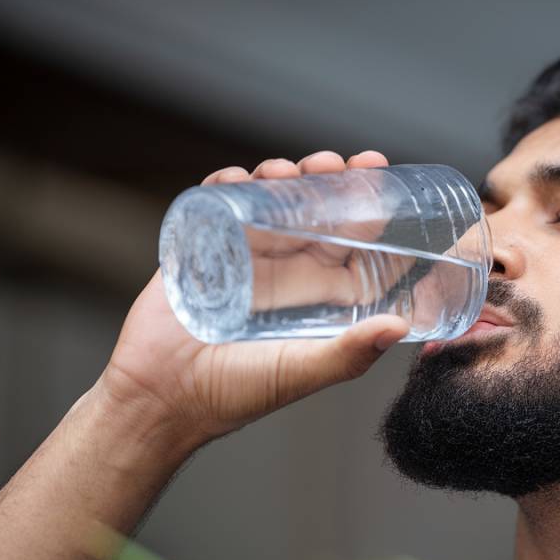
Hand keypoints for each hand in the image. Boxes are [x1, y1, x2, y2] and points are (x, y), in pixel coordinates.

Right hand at [98, 150, 410, 447]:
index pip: (359, 241)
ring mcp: (248, 253)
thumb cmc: (234, 393)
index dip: (373, 206)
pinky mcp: (205, 245)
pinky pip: (221, 201)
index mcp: (322, 293)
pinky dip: (230, 181)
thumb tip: (399, 328)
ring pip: (275, 197)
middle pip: (321, 207)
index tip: (381, 174)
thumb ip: (349, 354)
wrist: (159, 397)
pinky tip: (237, 179)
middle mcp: (291, 268)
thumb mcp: (301, 372)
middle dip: (332, 176)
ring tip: (286, 172)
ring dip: (284, 173)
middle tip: (336, 162)